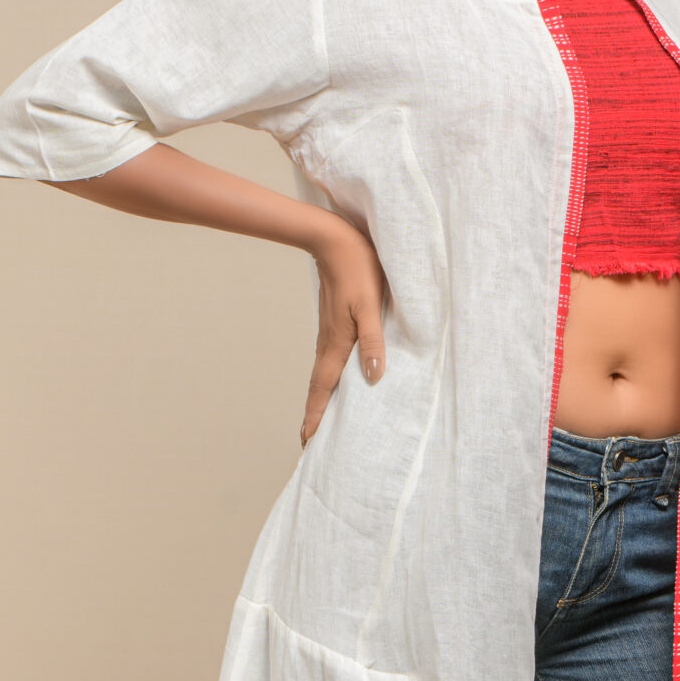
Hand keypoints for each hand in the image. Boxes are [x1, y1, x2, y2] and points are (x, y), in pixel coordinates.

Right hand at [301, 218, 388, 447]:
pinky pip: (328, 359)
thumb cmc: (358, 269)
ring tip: (321, 418)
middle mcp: (328, 343)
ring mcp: (328, 333)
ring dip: (320, 398)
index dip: (315, 415)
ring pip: (323, 374)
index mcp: (337, 343)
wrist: (334, 239)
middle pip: (319, 387)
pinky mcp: (333, 323)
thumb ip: (372, 341)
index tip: (306, 440)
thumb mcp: (371, 305)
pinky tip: (335, 381)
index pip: (323, 388)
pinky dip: (328, 378)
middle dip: (314, 414)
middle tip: (308, 441)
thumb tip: (373, 378)